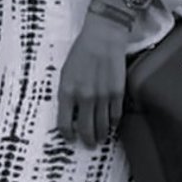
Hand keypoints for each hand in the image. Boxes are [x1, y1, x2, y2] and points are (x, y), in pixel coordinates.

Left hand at [56, 8, 128, 146]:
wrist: (103, 37)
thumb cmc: (81, 51)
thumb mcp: (66, 72)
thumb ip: (67, 93)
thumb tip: (70, 113)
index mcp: (67, 90)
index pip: (64, 123)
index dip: (67, 134)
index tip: (70, 137)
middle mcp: (84, 97)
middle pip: (85, 130)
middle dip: (87, 140)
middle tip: (89, 144)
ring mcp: (102, 96)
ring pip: (102, 127)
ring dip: (101, 135)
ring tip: (100, 138)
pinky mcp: (117, 93)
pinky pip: (115, 116)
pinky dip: (113, 123)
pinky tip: (111, 124)